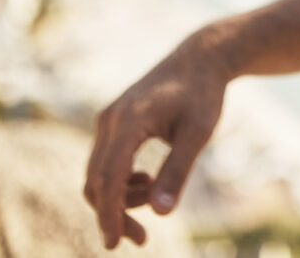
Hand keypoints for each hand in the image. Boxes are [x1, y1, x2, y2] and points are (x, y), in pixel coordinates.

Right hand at [83, 33, 228, 248]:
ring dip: (120, 198)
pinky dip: (121, 181)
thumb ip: (178, 171)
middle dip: (114, 214)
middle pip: (96, 180)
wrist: (200, 59)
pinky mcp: (113, 122)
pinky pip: (105, 161)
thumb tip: (161, 213)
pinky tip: (147, 181)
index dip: (109, 215)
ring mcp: (108, 120)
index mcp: (129, 120)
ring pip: (98, 173)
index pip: (109, 178)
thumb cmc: (203, 94)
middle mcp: (110, 119)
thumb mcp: (198, 133)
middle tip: (142, 239)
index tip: (114, 245)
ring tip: (155, 196)